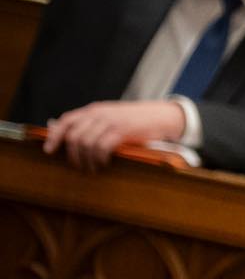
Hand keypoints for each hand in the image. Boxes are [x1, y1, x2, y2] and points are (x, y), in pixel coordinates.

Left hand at [43, 101, 184, 170]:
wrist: (161, 116)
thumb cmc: (137, 121)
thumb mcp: (112, 117)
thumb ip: (94, 124)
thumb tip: (72, 138)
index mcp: (94, 110)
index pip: (66, 121)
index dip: (55, 136)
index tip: (49, 151)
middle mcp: (99, 114)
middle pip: (74, 136)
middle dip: (73, 155)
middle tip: (79, 167)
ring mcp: (110, 122)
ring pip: (86, 143)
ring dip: (87, 160)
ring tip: (92, 169)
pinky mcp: (122, 131)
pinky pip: (102, 147)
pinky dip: (100, 158)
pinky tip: (103, 164)